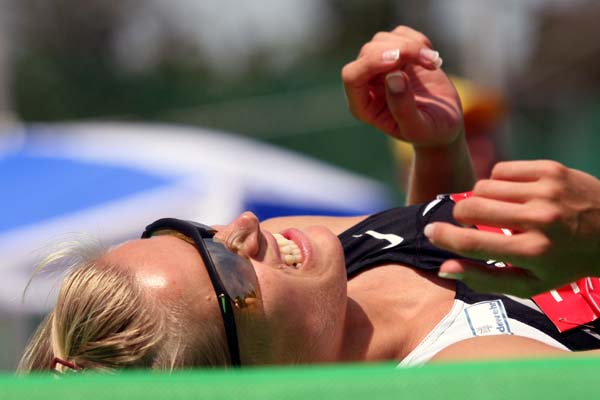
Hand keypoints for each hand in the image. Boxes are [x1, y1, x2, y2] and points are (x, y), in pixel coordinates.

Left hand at [342, 26, 463, 147]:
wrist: (445, 122)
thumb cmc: (430, 132)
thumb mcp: (419, 128)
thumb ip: (404, 109)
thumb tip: (393, 76)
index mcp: (363, 107)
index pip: (352, 77)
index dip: (370, 63)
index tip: (398, 59)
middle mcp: (366, 85)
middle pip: (368, 53)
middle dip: (400, 51)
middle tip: (430, 62)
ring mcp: (379, 68)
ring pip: (381, 40)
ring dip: (411, 46)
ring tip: (434, 63)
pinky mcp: (396, 54)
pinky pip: (399, 34)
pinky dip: (417, 40)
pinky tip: (431, 59)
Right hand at [425, 160, 599, 296]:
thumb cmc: (564, 263)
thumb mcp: (529, 284)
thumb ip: (483, 278)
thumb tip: (444, 268)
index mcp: (532, 252)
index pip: (472, 242)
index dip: (443, 237)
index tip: (431, 232)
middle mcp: (539, 219)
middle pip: (471, 208)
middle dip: (461, 216)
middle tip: (470, 223)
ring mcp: (546, 190)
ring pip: (482, 186)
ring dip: (481, 198)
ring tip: (498, 209)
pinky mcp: (551, 169)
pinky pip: (500, 169)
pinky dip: (498, 182)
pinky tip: (512, 194)